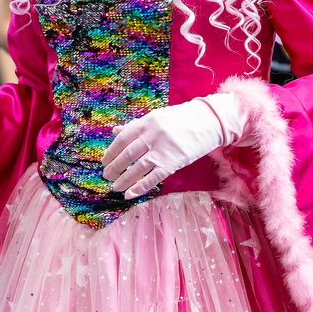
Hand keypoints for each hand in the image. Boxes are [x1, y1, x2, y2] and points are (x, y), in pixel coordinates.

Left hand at [101, 92, 243, 199]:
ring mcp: (162, 150)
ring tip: (114, 187)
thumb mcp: (156, 117)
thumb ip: (135, 126)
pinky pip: (153, 178)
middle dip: (114, 167)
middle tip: (106, 176)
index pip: (122, 139)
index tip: (104, 160)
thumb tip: (115, 131)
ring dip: (124, 180)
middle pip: (127, 155)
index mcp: (146, 123)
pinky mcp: (173, 163)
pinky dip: (139, 187)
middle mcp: (152, 136)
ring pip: (137, 168)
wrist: (208, 122)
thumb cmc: (180, 119)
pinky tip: (129, 194)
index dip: (111, 151)